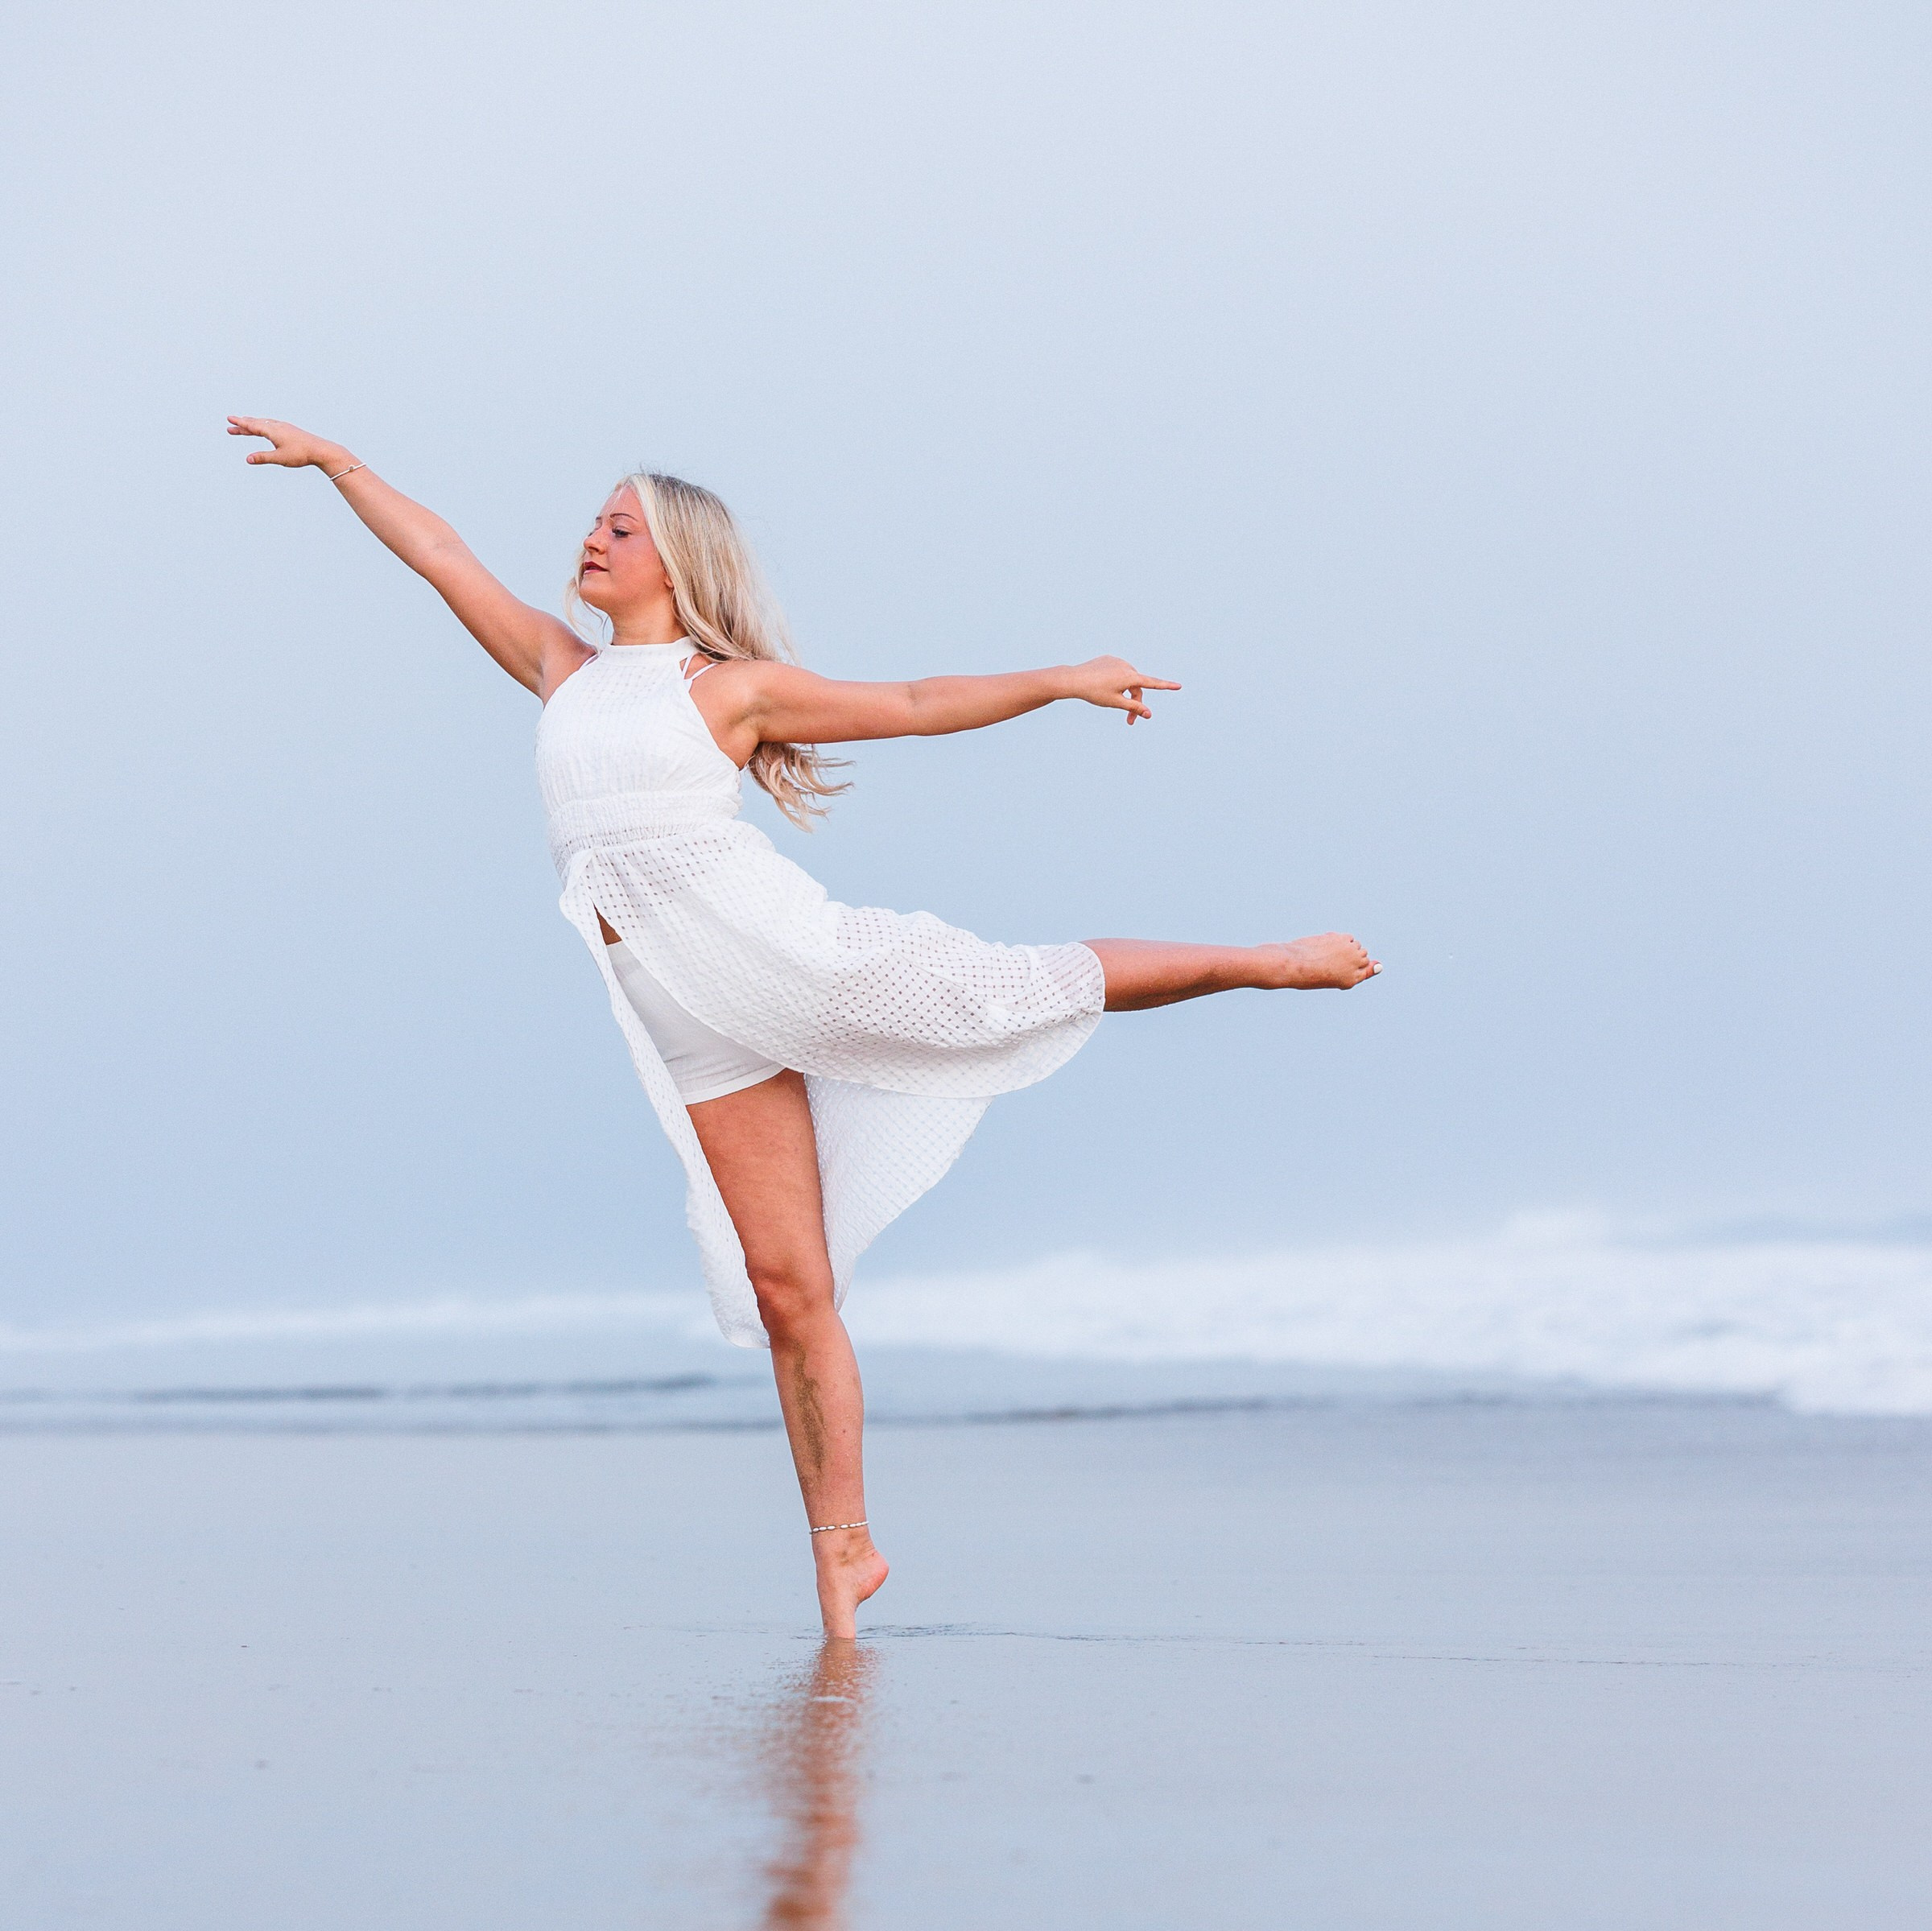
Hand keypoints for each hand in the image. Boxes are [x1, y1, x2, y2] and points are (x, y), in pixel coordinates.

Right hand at [226, 416, 346, 471]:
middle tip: (230, 425)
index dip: (240, 423)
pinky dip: (264, 425)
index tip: (229, 419)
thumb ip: (263, 457)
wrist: (321, 450)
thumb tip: (248, 459)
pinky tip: (265, 427)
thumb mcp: (280, 458)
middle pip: (256, 423)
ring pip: (264, 423)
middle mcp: (277, 426)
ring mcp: (284, 427)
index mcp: (272, 430)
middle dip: (243, 425)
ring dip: (253, 424)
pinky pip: (272, 425)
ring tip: (245, 425)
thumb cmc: (301, 454)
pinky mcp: (290, 430)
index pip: (252, 425)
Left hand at [1063, 655, 1180, 724]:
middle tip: (1130, 722)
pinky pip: (1118, 672)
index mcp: (1129, 676)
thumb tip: (1149, 714)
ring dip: (1126, 691)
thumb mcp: (1116, 702)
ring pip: (1128, 680)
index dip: (1166, 686)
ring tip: (1110, 699)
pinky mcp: (1109, 659)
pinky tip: (1102, 685)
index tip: (1179, 686)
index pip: (1152, 683)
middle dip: (1135, 702)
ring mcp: (1117, 661)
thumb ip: (1134, 707)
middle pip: (1138, 687)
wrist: (1074, 679)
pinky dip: (1116, 681)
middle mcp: (1126, 666)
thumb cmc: (1094, 692)